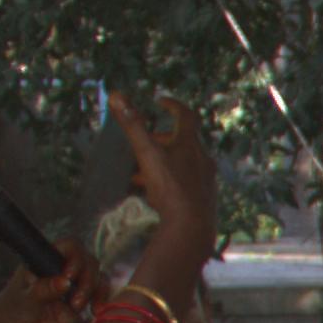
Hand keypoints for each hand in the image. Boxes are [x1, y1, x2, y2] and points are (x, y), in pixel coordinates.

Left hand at [0, 251, 101, 322]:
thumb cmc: (10, 312)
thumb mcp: (24, 299)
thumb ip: (44, 290)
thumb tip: (66, 281)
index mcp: (44, 260)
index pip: (69, 247)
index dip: (75, 258)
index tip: (69, 277)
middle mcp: (61, 270)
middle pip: (89, 262)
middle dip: (87, 280)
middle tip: (75, 302)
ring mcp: (72, 287)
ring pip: (98, 279)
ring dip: (95, 292)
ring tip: (77, 309)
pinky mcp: (79, 305)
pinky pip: (99, 298)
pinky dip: (101, 302)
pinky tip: (95, 311)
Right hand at [110, 88, 215, 257]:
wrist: (192, 228)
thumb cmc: (170, 188)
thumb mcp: (147, 153)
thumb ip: (132, 125)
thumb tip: (116, 94)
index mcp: (191, 145)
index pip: (186, 116)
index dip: (173, 105)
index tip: (160, 101)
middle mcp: (203, 160)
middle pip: (183, 142)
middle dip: (162, 139)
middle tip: (145, 141)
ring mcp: (205, 180)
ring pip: (182, 164)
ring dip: (162, 162)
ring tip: (140, 170)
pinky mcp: (203, 199)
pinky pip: (184, 184)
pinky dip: (167, 182)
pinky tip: (152, 193)